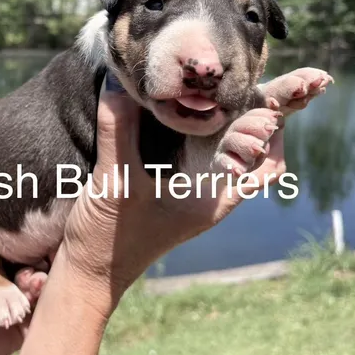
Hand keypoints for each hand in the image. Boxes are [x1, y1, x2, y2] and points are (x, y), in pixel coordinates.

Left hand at [0, 152, 25, 354]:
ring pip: (40, 273)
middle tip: (53, 220)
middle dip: (40, 238)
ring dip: (40, 266)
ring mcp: (14, 299)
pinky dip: (41, 291)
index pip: (9, 227)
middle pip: (30, 248)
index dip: (22, 212)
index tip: (39, 186)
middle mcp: (1, 273)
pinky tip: (35, 284)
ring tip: (34, 264)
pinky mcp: (24, 324)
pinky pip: (42, 303)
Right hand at [62, 75, 285, 313]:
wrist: (89, 275)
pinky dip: (204, 124)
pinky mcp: (173, 181)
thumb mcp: (113, 182)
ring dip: (238, 118)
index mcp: (212, 197)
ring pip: (232, 147)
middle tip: (264, 79)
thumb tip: (118, 80)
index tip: (263, 91)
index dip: (265, 123)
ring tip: (237, 85)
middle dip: (264, 115)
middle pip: (256, 149)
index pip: (259, 158)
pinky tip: (189, 102)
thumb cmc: (107, 240)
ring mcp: (194, 187)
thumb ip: (118, 131)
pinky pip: (201, 148)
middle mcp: (211, 191)